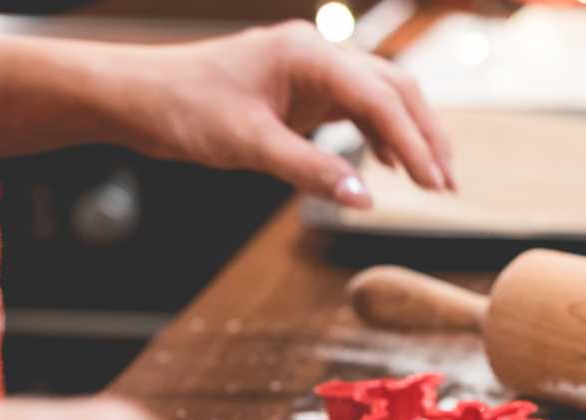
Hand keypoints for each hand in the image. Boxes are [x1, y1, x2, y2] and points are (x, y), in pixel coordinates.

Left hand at [113, 22, 453, 207]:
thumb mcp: (248, 147)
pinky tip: (390, 164)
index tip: (435, 184)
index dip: (414, 143)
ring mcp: (309, 68)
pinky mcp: (300, 87)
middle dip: (426, 134)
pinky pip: (355, 106)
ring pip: (380, 95)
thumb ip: (311, 172)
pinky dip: (379, 133)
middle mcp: (315, 53)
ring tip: (432, 178)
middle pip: (394, 88)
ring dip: (409, 134)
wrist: (137, 97)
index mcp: (307, 55)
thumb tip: (365, 200)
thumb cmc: (183, 111)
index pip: (380, 98)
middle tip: (448, 184)